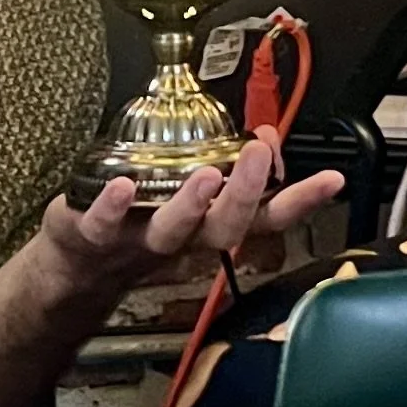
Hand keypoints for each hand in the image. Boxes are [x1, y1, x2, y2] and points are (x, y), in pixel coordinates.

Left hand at [34, 137, 345, 299]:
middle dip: (244, 193)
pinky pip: (103, 223)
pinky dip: (112, 207)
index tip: (331, 180)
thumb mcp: (192, 199)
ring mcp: (138, 241)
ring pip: (170, 231)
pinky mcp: (94, 236)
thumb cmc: (140, 225)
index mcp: (210, 226)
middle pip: (222, 227)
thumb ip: (231, 169)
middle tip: (259, 157)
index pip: (265, 218)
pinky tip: (122, 186)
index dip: (300, 202)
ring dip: (190, 205)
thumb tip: (269, 136)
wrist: (75, 270)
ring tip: (206, 176)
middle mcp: (182, 240)